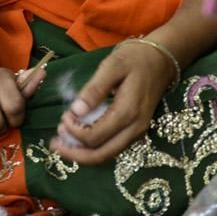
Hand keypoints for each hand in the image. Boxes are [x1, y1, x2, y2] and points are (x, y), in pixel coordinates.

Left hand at [52, 41, 174, 165]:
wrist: (162, 60)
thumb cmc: (136, 59)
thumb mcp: (113, 66)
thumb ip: (94, 89)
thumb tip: (76, 111)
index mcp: (128, 112)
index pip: (94, 136)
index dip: (73, 132)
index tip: (64, 116)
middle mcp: (135, 128)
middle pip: (101, 155)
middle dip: (74, 154)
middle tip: (54, 144)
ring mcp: (137, 132)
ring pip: (107, 155)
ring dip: (83, 154)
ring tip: (63, 143)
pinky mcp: (136, 131)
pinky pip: (113, 148)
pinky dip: (94, 149)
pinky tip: (80, 140)